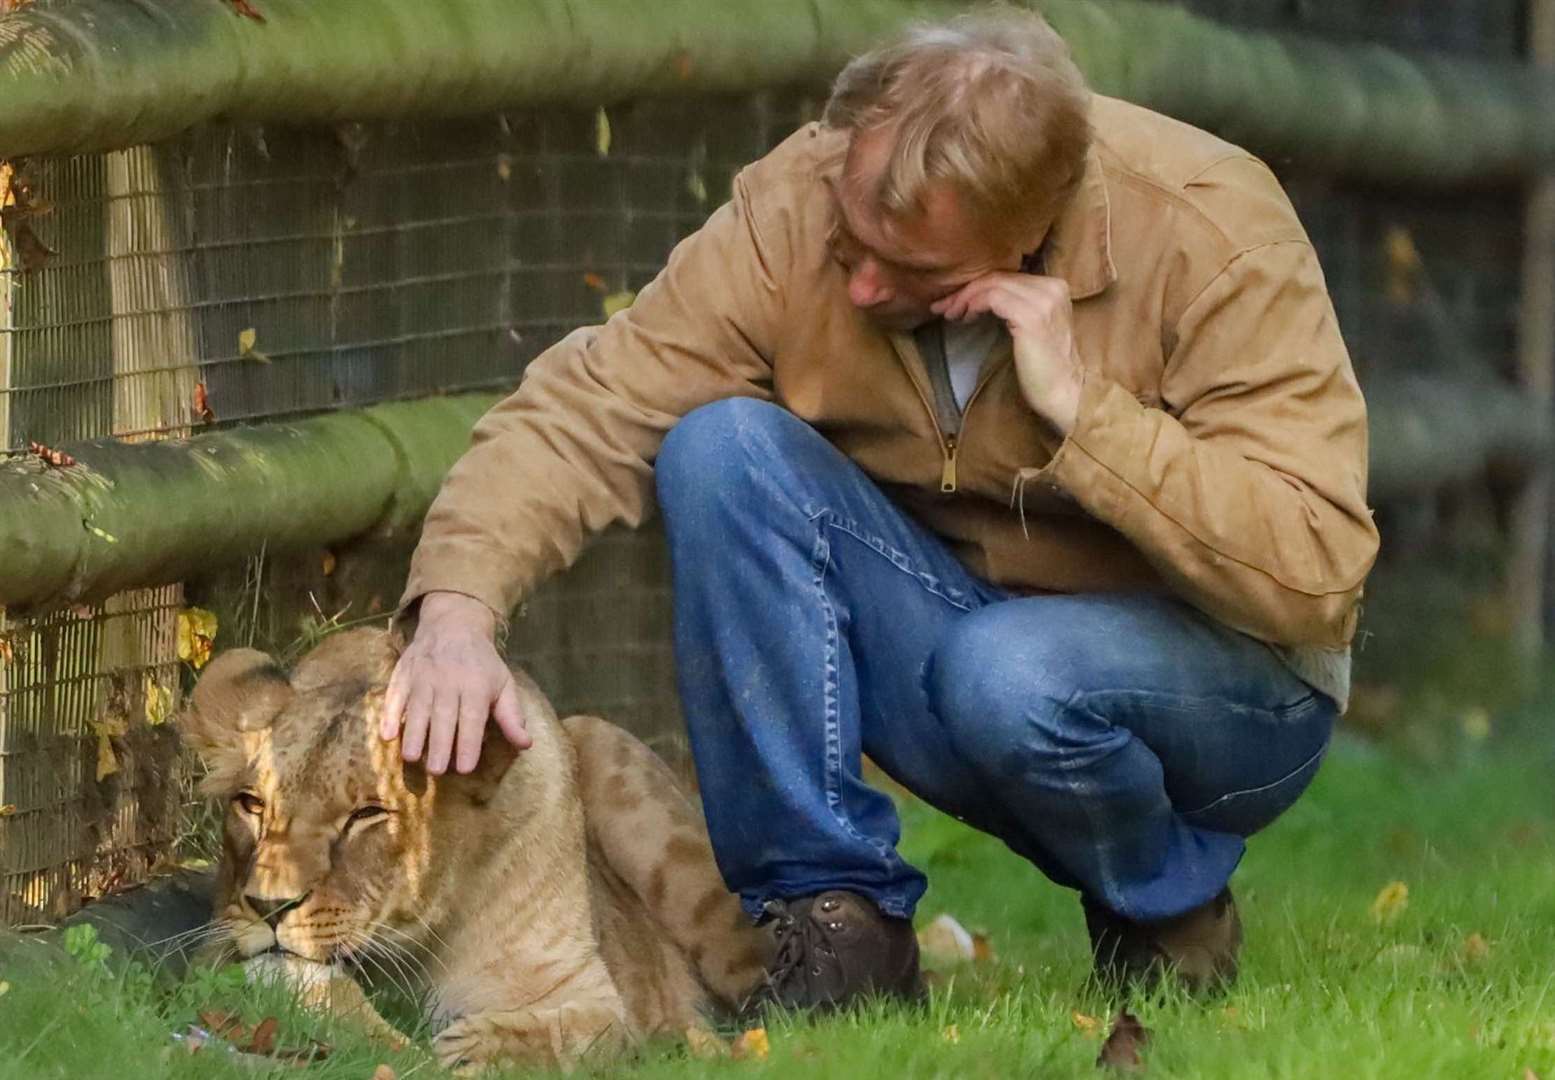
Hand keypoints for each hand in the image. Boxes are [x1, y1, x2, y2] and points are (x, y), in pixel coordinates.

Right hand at [381, 591, 531, 773]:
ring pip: (418, 708)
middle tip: (436, 771)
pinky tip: (387, 735)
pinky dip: (390, 714)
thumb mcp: (504, 684)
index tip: (465, 768)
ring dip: (414, 733)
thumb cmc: (482, 663)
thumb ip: (511, 716)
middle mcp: (448, 681)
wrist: (454, 623)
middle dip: (439, 744)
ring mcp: (423, 676)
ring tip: (411, 758)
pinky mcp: (404, 673)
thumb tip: (525, 744)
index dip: (468, 743)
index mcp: (476, 685)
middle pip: (443, 716)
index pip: (472, 718)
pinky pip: (395, 695)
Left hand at [931, 273, 1083, 435]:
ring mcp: (1043, 300)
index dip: (977, 285)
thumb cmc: (1044, 367)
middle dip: (965, 290)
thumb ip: (1015, 306)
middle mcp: (1052, 288)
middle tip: (943, 307)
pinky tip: (966, 318)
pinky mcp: (1031, 316)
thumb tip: (978, 296)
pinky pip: (992, 298)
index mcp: (1055, 287)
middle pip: (998, 276)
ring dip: (965, 298)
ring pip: (992, 284)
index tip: (953, 301)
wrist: (1065, 392)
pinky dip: (974, 305)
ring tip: (951, 315)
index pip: (1008, 276)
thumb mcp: (1031, 326)